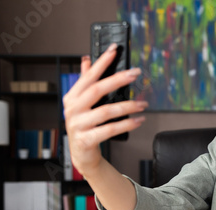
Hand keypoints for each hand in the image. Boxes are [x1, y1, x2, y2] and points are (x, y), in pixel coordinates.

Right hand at [63, 43, 147, 176]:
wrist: (82, 154)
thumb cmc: (85, 126)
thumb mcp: (82, 104)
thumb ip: (85, 83)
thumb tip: (86, 60)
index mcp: (72, 97)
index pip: (88, 76)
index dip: (101, 62)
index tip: (114, 50)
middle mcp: (73, 109)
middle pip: (97, 90)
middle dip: (118, 79)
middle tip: (135, 74)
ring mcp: (78, 125)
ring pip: (106, 111)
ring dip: (128, 106)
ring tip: (143, 104)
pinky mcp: (87, 139)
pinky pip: (110, 129)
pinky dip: (127, 124)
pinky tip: (139, 120)